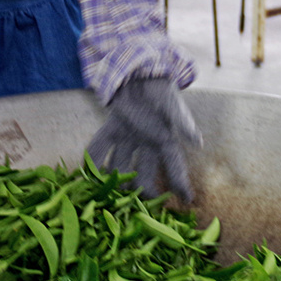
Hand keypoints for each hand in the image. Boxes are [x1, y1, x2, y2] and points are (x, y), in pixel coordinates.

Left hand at [85, 78, 201, 201]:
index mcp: (165, 140)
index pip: (174, 166)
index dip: (180, 184)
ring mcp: (129, 137)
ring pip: (122, 165)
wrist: (143, 71)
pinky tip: (83, 170)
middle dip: (142, 191)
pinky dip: (94, 156)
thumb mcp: (173, 105)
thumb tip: (197, 142)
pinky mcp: (113, 128)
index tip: (186, 201)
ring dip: (115, 179)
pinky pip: (102, 145)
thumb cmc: (162, 88)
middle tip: (136, 209)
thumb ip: (182, 123)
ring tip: (106, 196)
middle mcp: (147, 144)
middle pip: (145, 174)